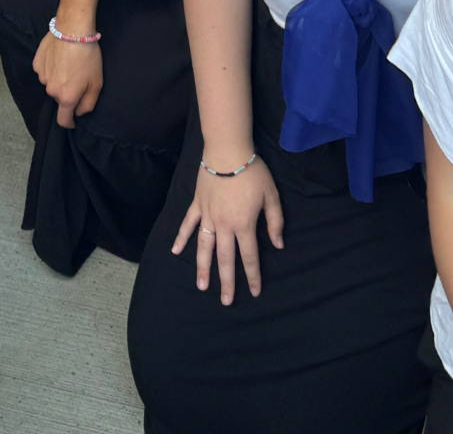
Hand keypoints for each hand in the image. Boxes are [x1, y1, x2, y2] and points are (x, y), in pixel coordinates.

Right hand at [33, 26, 102, 127]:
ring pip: (51, 84)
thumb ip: (88, 104)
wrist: (72, 29)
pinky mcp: (37, 63)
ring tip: (69, 64)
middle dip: (67, 93)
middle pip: (58, 99)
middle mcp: (51, 90)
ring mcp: (42, 76)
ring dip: (59, 80)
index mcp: (66, 97)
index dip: (69, 123)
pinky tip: (60, 57)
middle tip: (78, 77)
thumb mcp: (97, 83)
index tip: (73, 121)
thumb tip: (79, 112)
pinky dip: (51, 68)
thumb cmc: (88, 56)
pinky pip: (45, 71)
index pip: (63, 120)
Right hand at [171, 156, 282, 304]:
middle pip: (225, 258)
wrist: (227, 150)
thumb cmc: (252, 171)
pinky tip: (175, 251)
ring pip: (204, 247)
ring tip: (202, 286)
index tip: (255, 292)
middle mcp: (224, 225)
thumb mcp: (271, 196)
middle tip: (226, 302)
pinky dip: (181, 237)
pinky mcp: (197, 204)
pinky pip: (187, 224)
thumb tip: (278, 245)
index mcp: (244, 225)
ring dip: (203, 268)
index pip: (249, 256)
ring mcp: (208, 215)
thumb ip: (275, 222)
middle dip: (226, 282)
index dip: (252, 276)